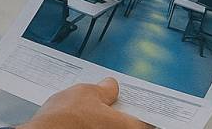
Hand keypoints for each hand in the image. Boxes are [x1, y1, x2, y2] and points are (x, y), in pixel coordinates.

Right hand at [18, 78, 152, 128]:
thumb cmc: (66, 118)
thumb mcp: (85, 92)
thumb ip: (103, 90)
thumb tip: (110, 86)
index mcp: (126, 125)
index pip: (145, 119)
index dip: (142, 108)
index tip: (140, 101)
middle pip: (127, 123)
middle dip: (119, 110)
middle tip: (111, 97)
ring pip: (110, 126)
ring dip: (104, 117)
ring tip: (91, 106)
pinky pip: (96, 128)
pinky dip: (92, 124)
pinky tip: (81, 117)